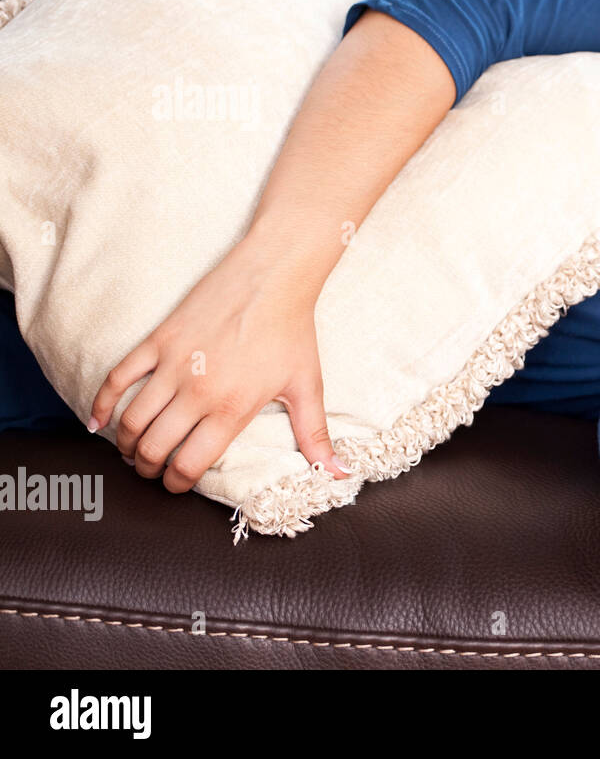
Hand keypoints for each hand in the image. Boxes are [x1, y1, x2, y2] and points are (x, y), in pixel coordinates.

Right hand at [88, 236, 350, 492]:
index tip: (177, 484)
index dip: (177, 484)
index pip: (189, 465)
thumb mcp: (307, 387)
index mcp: (232, 408)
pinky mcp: (158, 340)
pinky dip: (102, 405)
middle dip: (149, 468)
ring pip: (132, 420)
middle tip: (153, 470)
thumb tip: (339, 474)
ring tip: (133, 451)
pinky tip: (99, 423)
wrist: (273, 276)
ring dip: (127, 444)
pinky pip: (118, 378)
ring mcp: (173, 364)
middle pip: (154, 448)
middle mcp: (198, 391)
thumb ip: (316, 436)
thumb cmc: (292, 332)